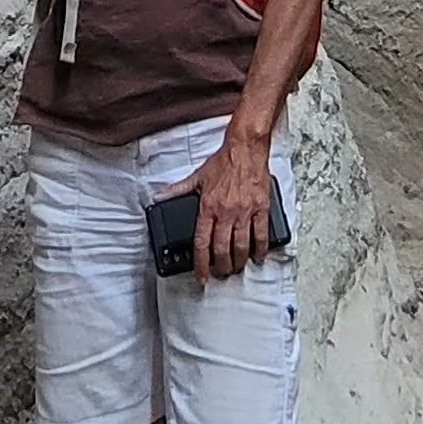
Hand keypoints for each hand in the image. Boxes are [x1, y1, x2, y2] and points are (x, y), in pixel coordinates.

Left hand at [189, 126, 276, 280]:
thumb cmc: (224, 161)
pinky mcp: (261, 208)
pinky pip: (261, 234)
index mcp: (208, 206)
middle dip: (221, 267)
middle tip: (220, 274)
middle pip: (222, 249)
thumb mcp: (197, 176)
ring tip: (236, 268)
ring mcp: (245, 211)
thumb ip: (179, 189)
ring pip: (241, 245)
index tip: (201, 274)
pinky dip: (260, 248)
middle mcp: (226, 212)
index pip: (201, 242)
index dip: (201, 263)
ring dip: (238, 261)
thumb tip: (161, 195)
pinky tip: (258, 256)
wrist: (246, 148)